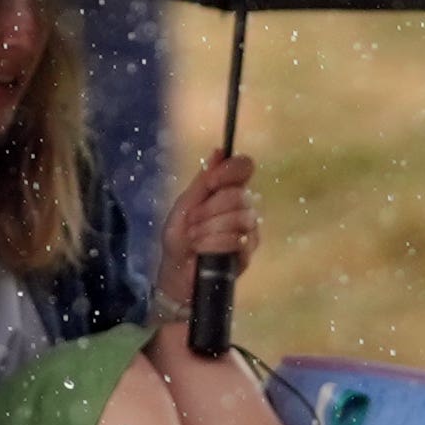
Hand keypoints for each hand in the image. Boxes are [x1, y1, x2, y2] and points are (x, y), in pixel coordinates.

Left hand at [155, 149, 258, 340]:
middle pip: (238, 195)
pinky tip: (202, 250)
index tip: (212, 181)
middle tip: (192, 222)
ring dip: (208, 229)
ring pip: (238, 218)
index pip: (244, 168)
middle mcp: (242, 207)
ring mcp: (248, 230)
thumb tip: (219, 152)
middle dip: (209, 210)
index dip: (230, 171)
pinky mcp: (248, 252)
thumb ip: (202, 181)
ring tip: (195, 239)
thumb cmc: (179, 239)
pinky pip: (237, 240)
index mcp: (226, 191)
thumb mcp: (184, 206)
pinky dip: (213, 244)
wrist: (176, 273)